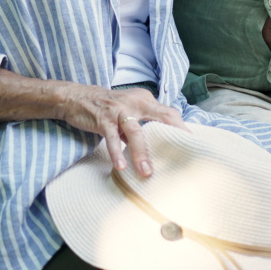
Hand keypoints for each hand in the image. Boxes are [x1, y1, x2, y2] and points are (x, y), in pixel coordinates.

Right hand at [55, 83, 185, 177]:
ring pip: (136, 132)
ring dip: (141, 153)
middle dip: (173, 136)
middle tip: (183, 157)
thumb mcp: (130, 111)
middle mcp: (136, 102)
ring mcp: (119, 110)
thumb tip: (162, 147)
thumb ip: (144, 125)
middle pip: (161, 118)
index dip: (181, 129)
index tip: (192, 146)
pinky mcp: (103, 119)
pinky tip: (121, 166)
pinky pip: (111, 138)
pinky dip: (116, 153)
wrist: (78, 97)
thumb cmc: (108, 108)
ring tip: (146, 172)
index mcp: (145, 100)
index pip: (169, 113)